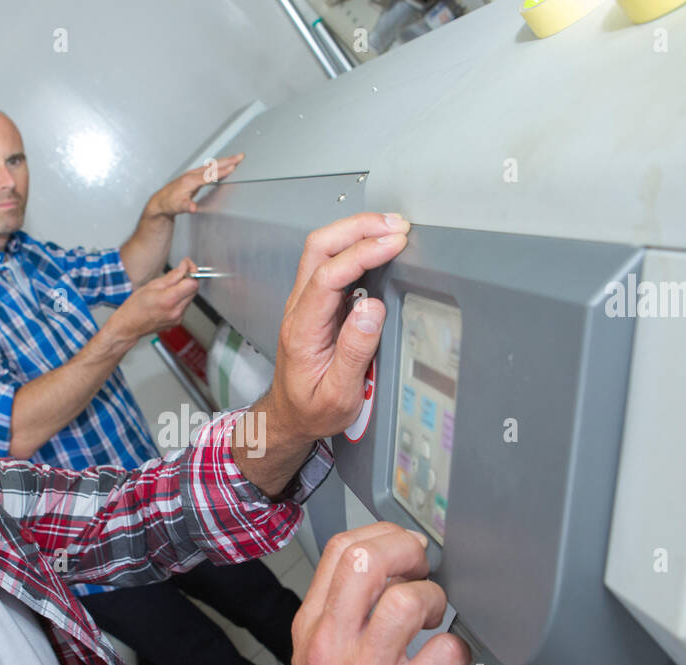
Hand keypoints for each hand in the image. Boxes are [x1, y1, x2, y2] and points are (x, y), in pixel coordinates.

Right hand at [111, 258, 198, 340]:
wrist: (129, 326)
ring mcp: (178, 318)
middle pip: (194, 290)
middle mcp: (176, 311)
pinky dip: (180, 298)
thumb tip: (185, 267)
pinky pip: (185, 305)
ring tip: (169, 287)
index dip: (192, 271)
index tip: (187, 265)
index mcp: (169, 300)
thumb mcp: (152, 285)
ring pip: (190, 297)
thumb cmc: (135, 306)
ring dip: (184, 288)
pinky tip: (169, 297)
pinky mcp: (178, 321)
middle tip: (180, 272)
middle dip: (189, 278)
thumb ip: (172, 276)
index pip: (192, 283)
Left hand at [144, 154, 244, 218]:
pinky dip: (219, 165)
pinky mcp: (194, 176)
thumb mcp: (177, 207)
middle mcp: (192, 175)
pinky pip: (209, 168)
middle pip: (213, 166)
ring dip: (225, 161)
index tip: (232, 168)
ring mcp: (193, 174)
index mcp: (190, 181)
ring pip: (212, 165)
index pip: (209, 175)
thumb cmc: (169, 203)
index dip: (221, 172)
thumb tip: (193, 208)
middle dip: (228, 161)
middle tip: (240, 156)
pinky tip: (225, 165)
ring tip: (237, 158)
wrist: (161, 201)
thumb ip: (186, 206)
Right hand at [254, 522, 470, 664]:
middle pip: (367, 559)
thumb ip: (340, 615)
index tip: (403, 548)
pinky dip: (460, 651)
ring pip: (406, 601)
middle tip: (422, 571)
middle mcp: (335, 645)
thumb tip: (382, 574)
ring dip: (433, 600)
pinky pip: (446, 654)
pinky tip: (451, 662)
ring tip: (433, 618)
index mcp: (313, 628)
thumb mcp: (312, 659)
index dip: (383, 534)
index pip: (340, 550)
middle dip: (408, 550)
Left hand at [263, 212, 410, 443]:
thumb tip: (372, 309)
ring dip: (357, 232)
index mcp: (302, 330)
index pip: (328, 275)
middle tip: (396, 225)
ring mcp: (304, 303)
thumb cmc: (311, 410)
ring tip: (393, 229)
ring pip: (323, 250)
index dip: (363, 253)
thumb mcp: (338, 394)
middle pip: (319, 248)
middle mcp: (298, 309)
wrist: (289, 418)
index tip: (394, 244)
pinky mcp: (315, 303)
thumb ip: (355, 351)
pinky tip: (377, 246)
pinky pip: (331, 263)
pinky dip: (355, 246)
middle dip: (358, 228)